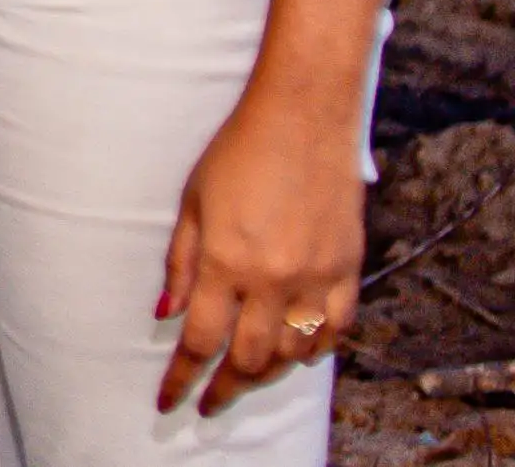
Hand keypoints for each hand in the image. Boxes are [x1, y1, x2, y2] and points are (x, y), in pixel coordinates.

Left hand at [155, 83, 368, 416]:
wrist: (304, 114)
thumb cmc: (240, 149)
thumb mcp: (193, 201)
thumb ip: (181, 263)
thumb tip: (166, 313)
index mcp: (226, 261)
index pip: (199, 341)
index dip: (182, 377)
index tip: (170, 400)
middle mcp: (272, 279)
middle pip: (246, 358)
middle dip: (224, 388)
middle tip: (211, 400)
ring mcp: (315, 277)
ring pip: (292, 353)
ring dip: (266, 371)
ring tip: (247, 375)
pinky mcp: (348, 268)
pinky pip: (336, 329)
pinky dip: (316, 349)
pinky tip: (298, 351)